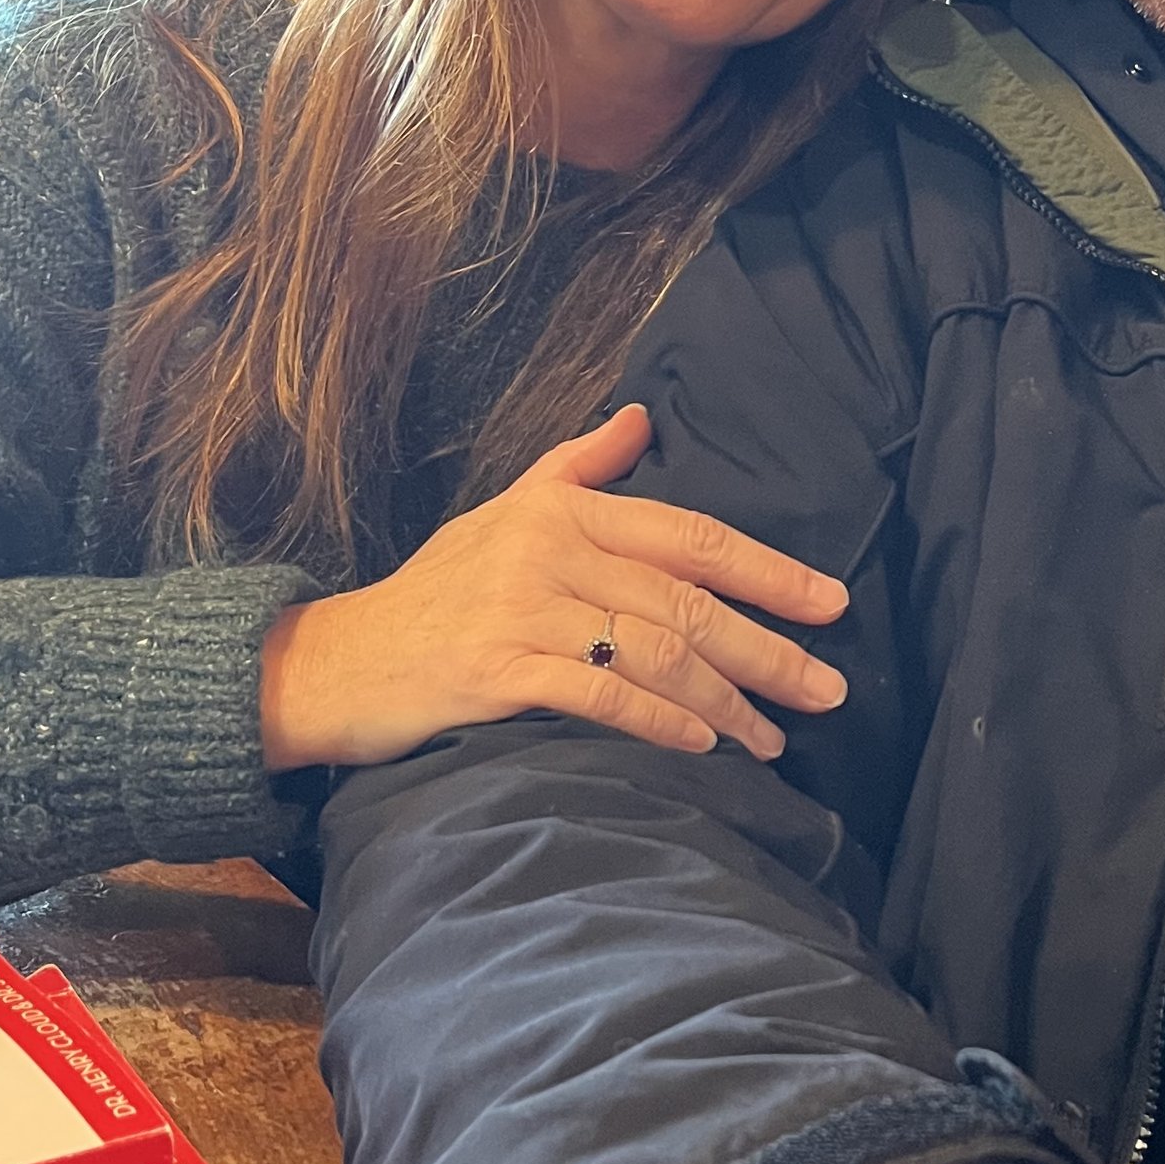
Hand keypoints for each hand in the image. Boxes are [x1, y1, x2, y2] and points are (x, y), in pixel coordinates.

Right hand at [258, 403, 849, 769]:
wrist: (333, 662)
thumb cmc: (431, 594)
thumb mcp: (500, 512)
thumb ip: (576, 468)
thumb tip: (639, 418)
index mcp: (562, 509)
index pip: (690, 535)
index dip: (769, 571)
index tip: (831, 606)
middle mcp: (547, 548)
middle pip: (686, 600)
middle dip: (768, 650)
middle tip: (828, 690)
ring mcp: (520, 608)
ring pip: (655, 651)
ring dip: (726, 700)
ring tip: (771, 738)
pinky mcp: (494, 670)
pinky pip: (601, 693)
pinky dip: (661, 721)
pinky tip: (701, 745)